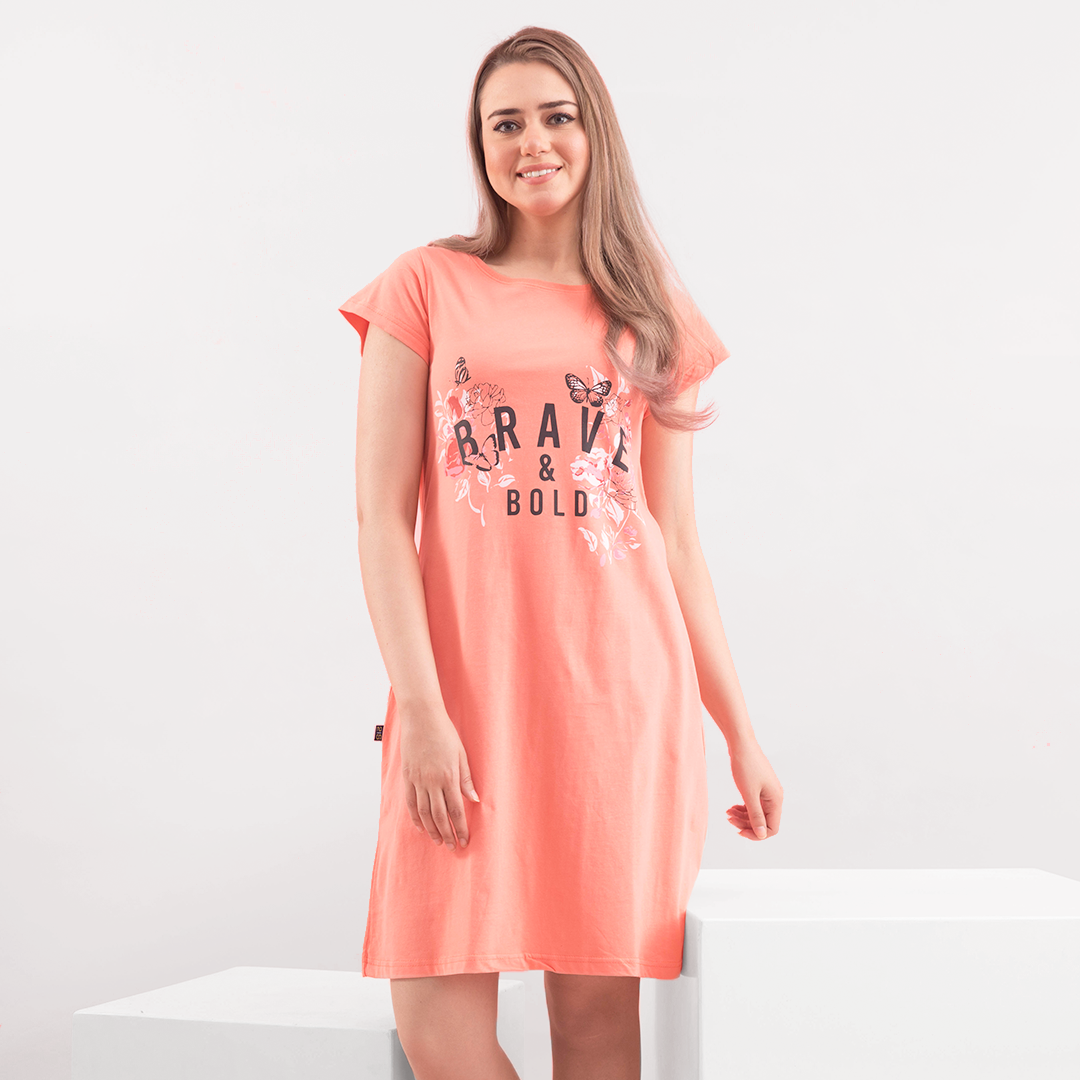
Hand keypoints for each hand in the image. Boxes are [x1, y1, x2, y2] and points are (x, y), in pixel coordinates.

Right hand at [398, 707, 479, 851]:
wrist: (421, 718)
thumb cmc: (444, 733)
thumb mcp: (461, 754)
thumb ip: (466, 778)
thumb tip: (475, 799)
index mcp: (448, 776)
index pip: (456, 809)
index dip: (460, 827)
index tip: (464, 840)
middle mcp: (432, 781)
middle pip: (439, 815)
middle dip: (446, 833)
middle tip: (451, 847)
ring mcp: (417, 780)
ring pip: (424, 812)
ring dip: (431, 829)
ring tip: (437, 841)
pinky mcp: (407, 777)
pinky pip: (410, 802)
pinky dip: (415, 817)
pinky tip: (420, 827)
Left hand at [725, 738, 782, 840]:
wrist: (741, 743)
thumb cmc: (745, 767)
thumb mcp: (749, 794)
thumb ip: (756, 815)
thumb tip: (762, 835)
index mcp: (776, 800)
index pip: (772, 828)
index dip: (756, 834)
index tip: (738, 831)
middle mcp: (775, 797)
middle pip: (763, 821)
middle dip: (745, 823)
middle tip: (728, 818)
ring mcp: (767, 791)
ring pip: (757, 813)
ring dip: (742, 816)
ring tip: (727, 812)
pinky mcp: (759, 786)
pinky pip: (753, 804)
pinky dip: (743, 808)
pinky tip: (732, 807)